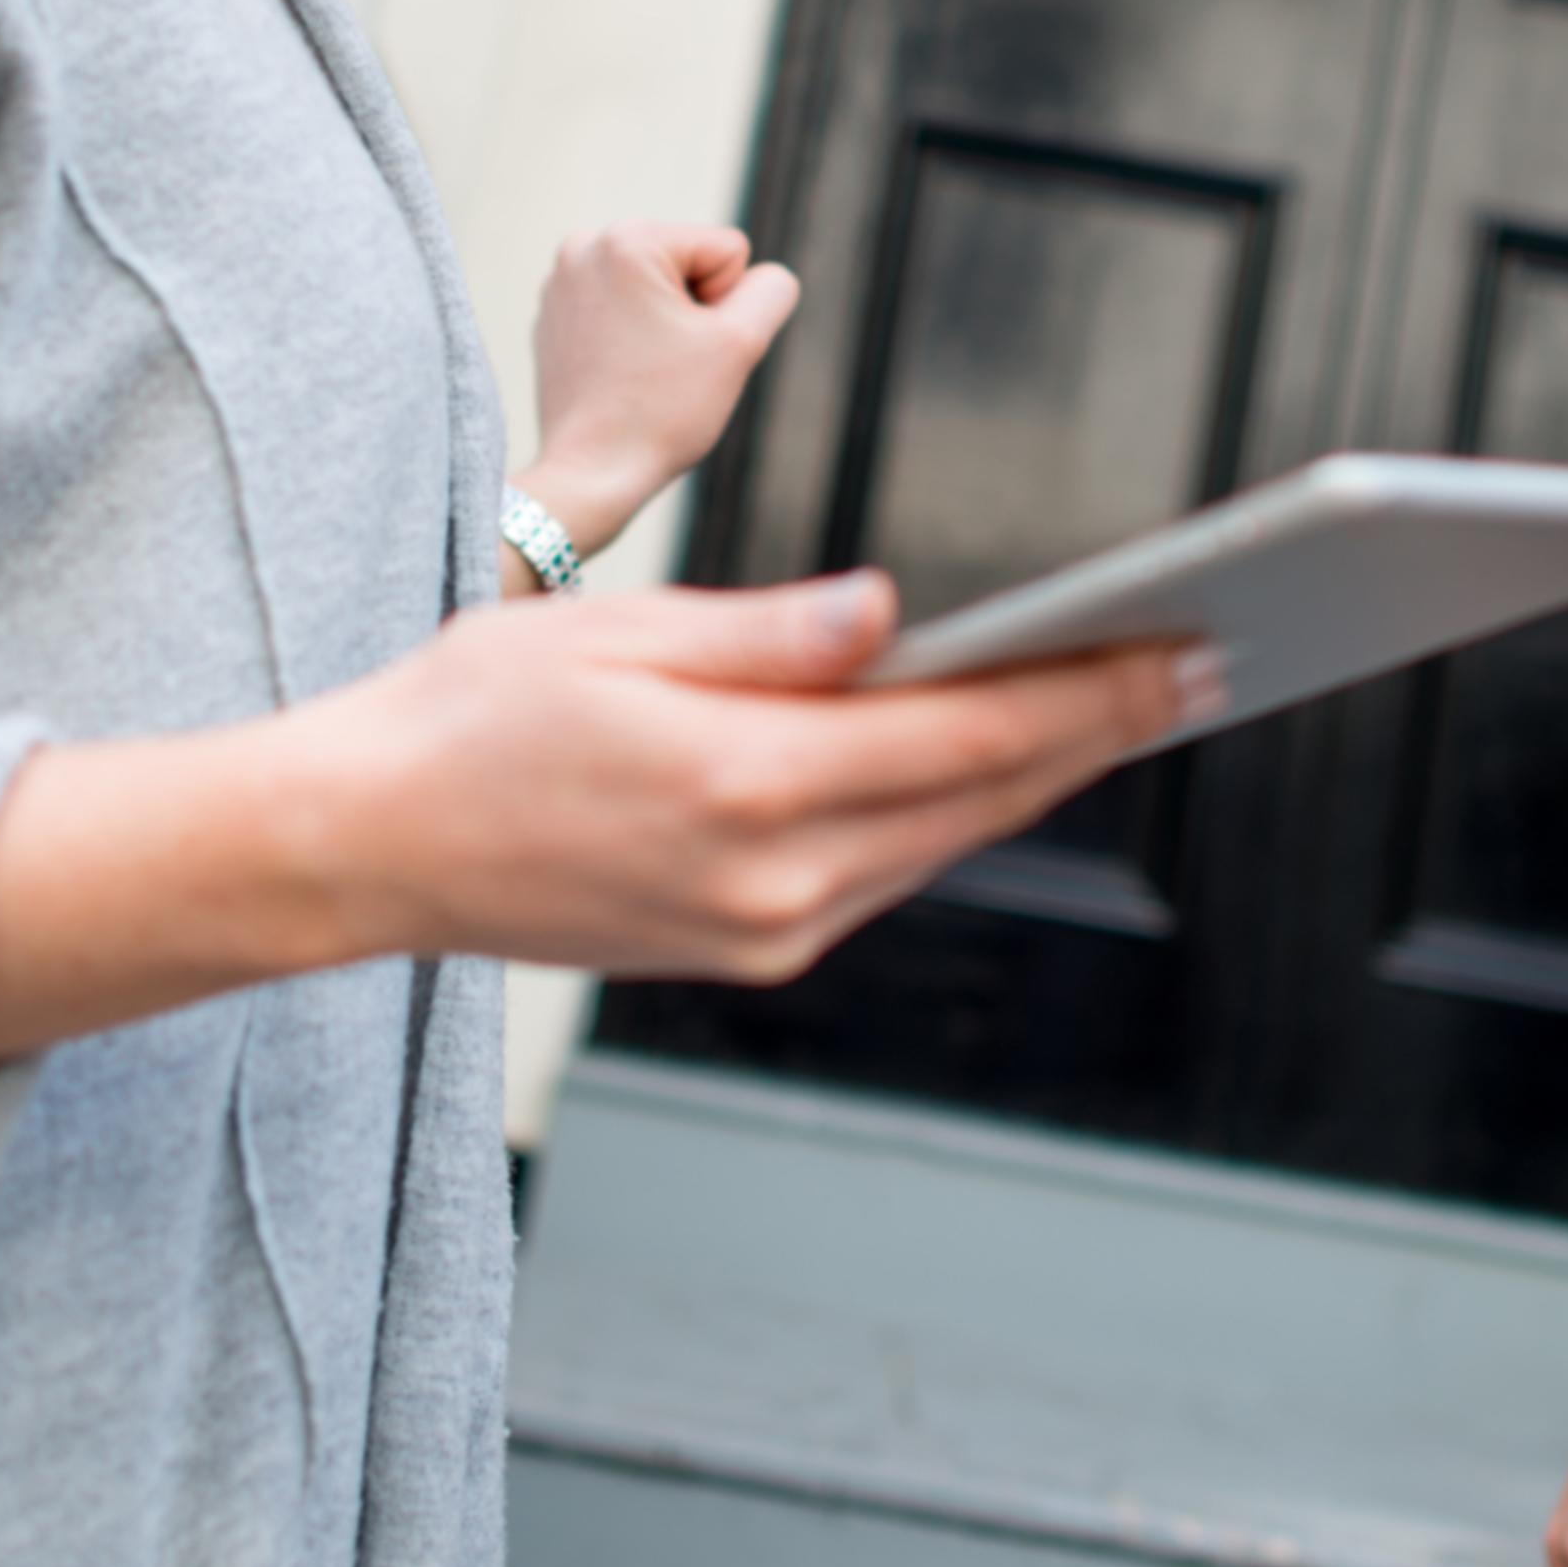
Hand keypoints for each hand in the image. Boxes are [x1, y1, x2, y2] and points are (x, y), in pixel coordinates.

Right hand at [295, 568, 1209, 980]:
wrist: (366, 848)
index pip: (971, 735)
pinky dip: (948, 813)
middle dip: (1099, 731)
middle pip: (983, 799)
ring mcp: (763, 930)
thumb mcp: (621, 633)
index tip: (1186, 649)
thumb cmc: (473, 715)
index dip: (1094, 693)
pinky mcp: (745, 949)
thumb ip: (773, 635)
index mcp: (749, 783)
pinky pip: (881, 873)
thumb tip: (896, 617)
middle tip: (1201, 666)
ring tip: (1120, 705)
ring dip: (1035, 776)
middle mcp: (774, 880)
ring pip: (942, 842)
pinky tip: (990, 760)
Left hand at [514, 223, 799, 556]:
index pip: (728, 251)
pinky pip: (622, 308)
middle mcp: (585, 246)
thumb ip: (771, 290)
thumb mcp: (740, 344)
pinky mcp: (554, 315)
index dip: (725, 306)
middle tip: (666, 363)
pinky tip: (619, 375)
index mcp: (627, 239)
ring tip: (642, 369)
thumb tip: (766, 277)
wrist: (591, 474)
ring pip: (657, 288)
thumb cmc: (662, 412)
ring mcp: (561, 281)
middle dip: (693, 312)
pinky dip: (630, 337)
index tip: (688, 348)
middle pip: (690, 263)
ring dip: (664, 324)